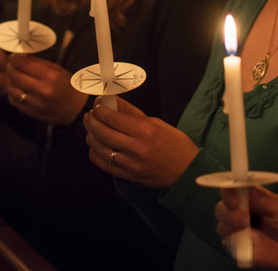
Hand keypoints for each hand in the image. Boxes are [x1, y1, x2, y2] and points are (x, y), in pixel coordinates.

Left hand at [6, 54, 87, 124]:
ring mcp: (35, 104)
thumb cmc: (67, 85)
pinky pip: (14, 102)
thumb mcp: (56, 69)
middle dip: (10, 68)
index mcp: (50, 76)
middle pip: (16, 76)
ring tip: (10, 75)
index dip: (15, 59)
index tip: (13, 56)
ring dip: (8, 80)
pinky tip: (14, 88)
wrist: (76, 109)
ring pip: (12, 90)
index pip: (24, 64)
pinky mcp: (31, 113)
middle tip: (9, 64)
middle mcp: (42, 90)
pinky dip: (11, 93)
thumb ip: (38, 63)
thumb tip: (21, 57)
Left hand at [82, 97, 198, 187]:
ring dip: (91, 137)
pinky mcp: (129, 177)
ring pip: (100, 149)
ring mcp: (132, 165)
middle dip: (91, 121)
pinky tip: (96, 147)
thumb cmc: (175, 144)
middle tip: (90, 115)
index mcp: (145, 131)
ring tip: (92, 130)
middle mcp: (136, 148)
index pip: (113, 117)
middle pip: (102, 132)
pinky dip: (96, 154)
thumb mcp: (156, 123)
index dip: (100, 108)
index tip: (97, 104)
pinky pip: (104, 165)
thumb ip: (131, 113)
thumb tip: (113, 100)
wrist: (188, 172)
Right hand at [215, 186, 277, 270]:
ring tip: (246, 227)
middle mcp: (239, 212)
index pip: (230, 189)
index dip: (227, 191)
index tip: (233, 196)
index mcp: (248, 197)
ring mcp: (238, 230)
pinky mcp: (239, 247)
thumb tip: (240, 183)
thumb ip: (258, 197)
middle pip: (221, 207)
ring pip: (221, 225)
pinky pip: (228, 244)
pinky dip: (234, 242)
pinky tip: (246, 241)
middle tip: (243, 216)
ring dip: (230, 225)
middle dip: (228, 210)